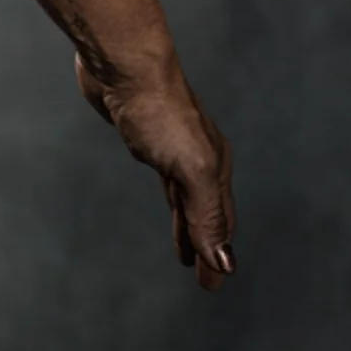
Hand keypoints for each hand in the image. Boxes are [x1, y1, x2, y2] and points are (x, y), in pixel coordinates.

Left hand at [75, 53, 235, 291]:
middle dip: (208, 246)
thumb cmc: (158, 112)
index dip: (218, 256)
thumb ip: (206, 216)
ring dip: (189, 226)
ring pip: (186, 197)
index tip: (213, 286)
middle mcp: (202, 158)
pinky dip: (171, 197)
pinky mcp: (147, 135)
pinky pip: (166, 177)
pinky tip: (168, 194)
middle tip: (205, 279)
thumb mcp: (189, 169)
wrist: (125, 64)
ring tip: (187, 253)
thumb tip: (225, 263)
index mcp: (216, 168)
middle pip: (207, 213)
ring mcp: (175, 146)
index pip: (220, 224)